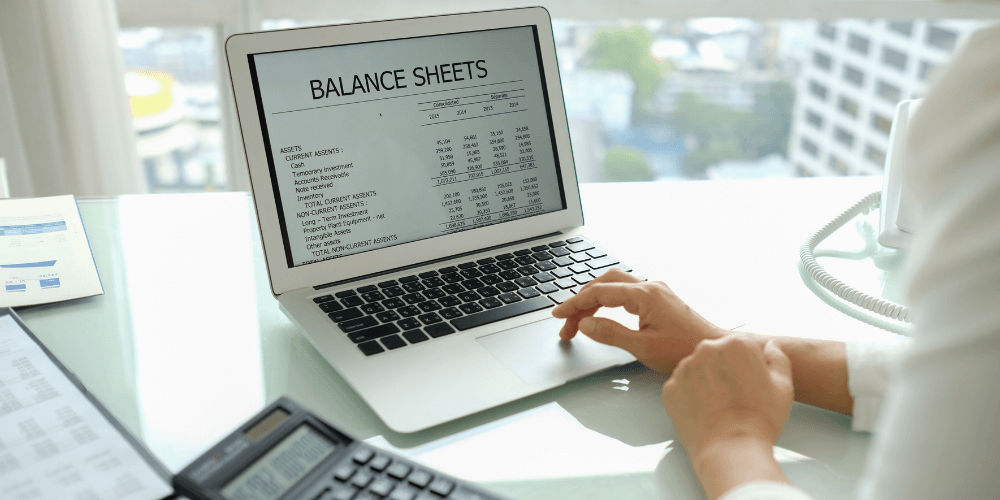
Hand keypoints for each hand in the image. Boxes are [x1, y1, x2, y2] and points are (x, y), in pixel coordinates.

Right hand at [551, 268, 725, 372]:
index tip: (559, 315)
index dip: (575, 304)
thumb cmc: (685, 350)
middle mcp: (650, 287)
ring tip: (580, 322)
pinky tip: (603, 315)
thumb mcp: (642, 347)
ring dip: (594, 301)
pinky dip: (609, 302)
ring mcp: (657, 292)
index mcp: (645, 295)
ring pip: (615, 287)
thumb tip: (586, 325)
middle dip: (581, 301)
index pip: (599, 293)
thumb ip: (610, 334)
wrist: (715, 351)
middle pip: (605, 284)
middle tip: (567, 323)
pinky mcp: (660, 300)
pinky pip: (627, 293)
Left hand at [661, 336, 793, 497]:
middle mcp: (706, 350)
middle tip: (736, 395)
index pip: (743, 345)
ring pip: (697, 368)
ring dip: (706, 379)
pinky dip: (690, 396)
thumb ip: (778, 358)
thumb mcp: (783, 386)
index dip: (750, 365)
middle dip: (725, 369)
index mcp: (736, 344)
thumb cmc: (759, 420)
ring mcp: (684, 369)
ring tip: (720, 404)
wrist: (731, 449)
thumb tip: (770, 347)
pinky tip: (705, 410)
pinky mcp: (670, 388)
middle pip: (717, 353)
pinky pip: (681, 386)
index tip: (752, 381)